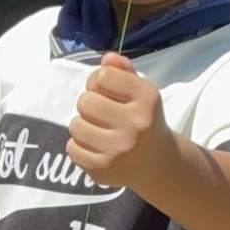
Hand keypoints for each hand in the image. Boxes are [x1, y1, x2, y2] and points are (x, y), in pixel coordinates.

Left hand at [67, 52, 173, 186]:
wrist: (157, 163)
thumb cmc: (143, 120)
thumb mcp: (140, 92)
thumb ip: (123, 72)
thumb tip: (107, 59)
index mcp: (146, 99)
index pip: (102, 76)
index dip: (97, 81)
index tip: (105, 91)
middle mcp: (136, 125)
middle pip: (85, 101)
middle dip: (89, 105)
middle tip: (101, 114)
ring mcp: (119, 150)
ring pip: (76, 126)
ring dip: (82, 126)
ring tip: (98, 131)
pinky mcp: (104, 170)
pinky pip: (72, 148)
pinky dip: (79, 146)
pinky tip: (96, 147)